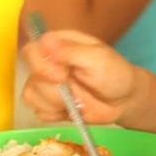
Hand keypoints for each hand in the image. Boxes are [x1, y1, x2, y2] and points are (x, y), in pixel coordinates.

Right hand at [22, 30, 147, 123]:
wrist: (124, 100)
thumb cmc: (115, 73)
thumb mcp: (99, 58)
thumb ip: (72, 51)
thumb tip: (45, 40)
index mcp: (58, 45)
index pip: (32, 50)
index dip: (40, 66)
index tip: (60, 77)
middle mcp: (48, 63)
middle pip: (30, 75)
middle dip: (52, 89)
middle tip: (73, 94)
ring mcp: (46, 84)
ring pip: (31, 95)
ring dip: (56, 103)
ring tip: (78, 102)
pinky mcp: (49, 104)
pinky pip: (39, 111)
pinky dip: (56, 114)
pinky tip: (73, 110)